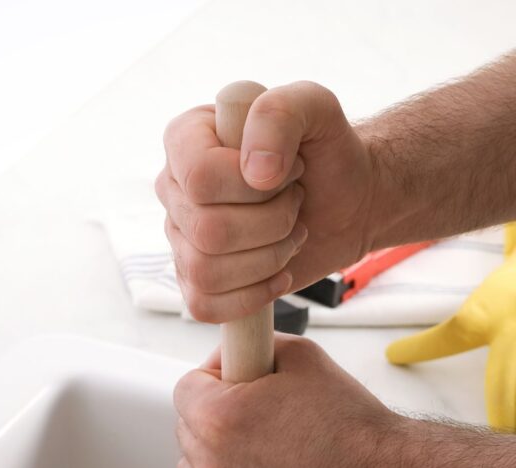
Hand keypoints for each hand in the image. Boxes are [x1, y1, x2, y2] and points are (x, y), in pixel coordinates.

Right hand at [156, 82, 377, 321]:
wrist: (346, 201)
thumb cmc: (325, 153)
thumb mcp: (315, 108)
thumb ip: (280, 113)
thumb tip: (256, 172)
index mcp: (186, 140)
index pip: (200, 177)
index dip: (251, 186)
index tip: (290, 170)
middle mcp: (174, 191)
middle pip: (207, 231)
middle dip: (270, 224)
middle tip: (295, 205)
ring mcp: (181, 239)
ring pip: (206, 272)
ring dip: (267, 258)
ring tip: (289, 235)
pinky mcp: (195, 282)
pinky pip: (204, 306)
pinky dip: (252, 296)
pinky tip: (278, 274)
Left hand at [174, 336, 404, 467]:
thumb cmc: (353, 424)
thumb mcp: (304, 359)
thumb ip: (254, 349)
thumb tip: (227, 358)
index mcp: (219, 416)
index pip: (186, 389)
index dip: (214, 383)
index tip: (237, 388)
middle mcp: (211, 463)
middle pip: (187, 431)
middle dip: (214, 422)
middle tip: (259, 424)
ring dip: (213, 463)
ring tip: (261, 459)